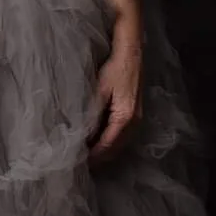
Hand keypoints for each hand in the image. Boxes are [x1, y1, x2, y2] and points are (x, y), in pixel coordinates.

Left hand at [86, 28, 142, 167]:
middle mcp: (134, 122)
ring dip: (105, 151)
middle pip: (115, 149)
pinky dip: (110, 142)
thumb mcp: (99, 90)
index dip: (93, 157)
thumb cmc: (114, 69)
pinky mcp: (135, 113)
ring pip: (120, 144)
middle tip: (79, 163)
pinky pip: (122, 135)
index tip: (78, 163)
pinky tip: (98, 141)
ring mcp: (137, 119)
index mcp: (125, 118)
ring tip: (86, 155)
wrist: (131, 53)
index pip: (107, 146)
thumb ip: (91, 113)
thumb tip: (81, 134)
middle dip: (99, 158)